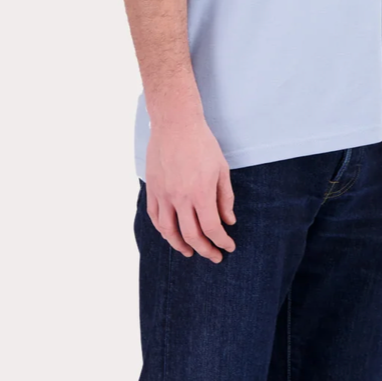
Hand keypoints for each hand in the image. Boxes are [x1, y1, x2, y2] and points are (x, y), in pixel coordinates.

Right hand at [144, 115, 235, 261]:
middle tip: (214, 256)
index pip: (212, 228)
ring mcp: (163, 194)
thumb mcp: (221, 170)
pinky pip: (155, 217)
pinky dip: (163, 230)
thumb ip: (225, 198)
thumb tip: (228, 221)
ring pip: (169, 231)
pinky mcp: (152, 189)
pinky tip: (170, 234)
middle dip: (204, 250)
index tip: (228, 247)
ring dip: (180, 246)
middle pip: (191, 235)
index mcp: (200, 193)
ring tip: (189, 252)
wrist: (175, 124)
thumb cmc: (202, 144)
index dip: (221, 242)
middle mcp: (180, 198)